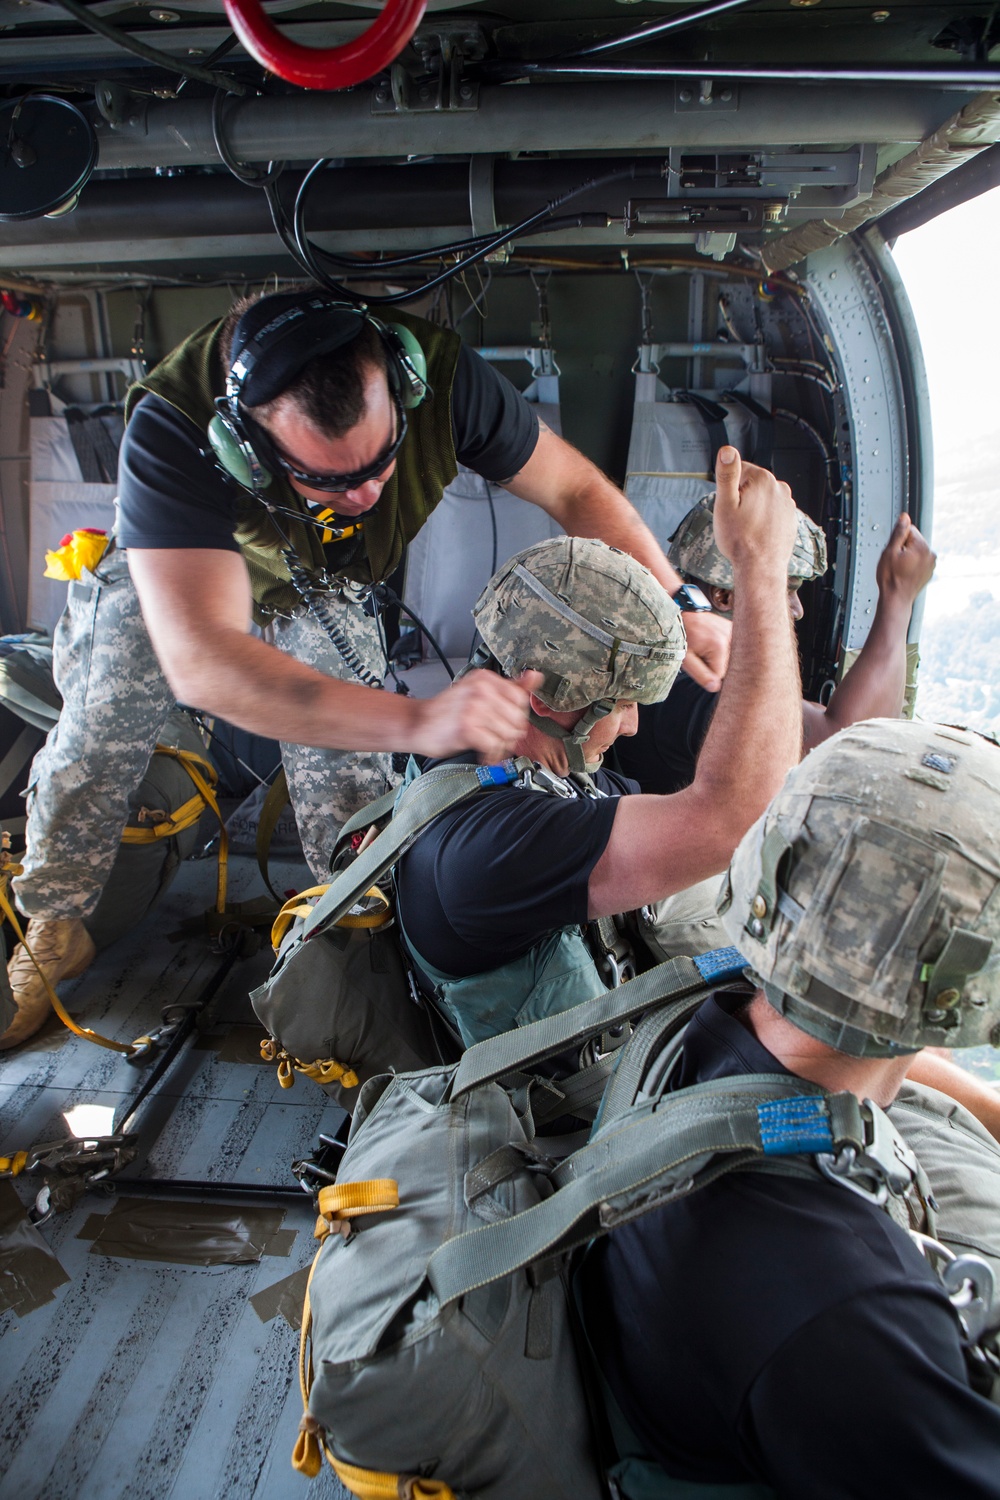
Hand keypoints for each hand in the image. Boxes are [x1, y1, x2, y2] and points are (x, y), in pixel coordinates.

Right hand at [412, 670, 542, 761]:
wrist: (417, 723)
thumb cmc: (448, 711)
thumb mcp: (479, 691)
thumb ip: (510, 686)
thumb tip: (536, 676)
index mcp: (486, 678)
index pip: (520, 700)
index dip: (515, 717)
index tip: (503, 723)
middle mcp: (481, 689)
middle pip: (517, 719)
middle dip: (509, 734)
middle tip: (494, 738)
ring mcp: (473, 707)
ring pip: (508, 734)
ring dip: (500, 746)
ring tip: (488, 746)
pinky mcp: (467, 727)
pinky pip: (495, 745)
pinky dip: (491, 754)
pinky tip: (482, 752)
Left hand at [680, 610, 730, 693]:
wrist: (684, 614)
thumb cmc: (682, 636)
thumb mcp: (686, 659)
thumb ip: (701, 674)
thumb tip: (715, 687)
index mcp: (719, 647)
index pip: (720, 675)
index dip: (706, 671)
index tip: (697, 661)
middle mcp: (730, 638)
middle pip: (727, 666)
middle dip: (714, 664)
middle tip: (701, 652)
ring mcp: (733, 631)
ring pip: (730, 658)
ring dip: (719, 657)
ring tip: (705, 645)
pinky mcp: (734, 628)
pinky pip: (732, 648)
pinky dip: (723, 649)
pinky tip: (713, 641)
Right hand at [712, 447, 796, 577]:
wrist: (760, 568)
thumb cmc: (741, 540)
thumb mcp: (725, 504)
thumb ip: (727, 474)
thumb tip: (727, 451)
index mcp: (763, 480)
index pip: (738, 470)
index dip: (728, 488)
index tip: (728, 505)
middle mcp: (779, 488)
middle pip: (751, 484)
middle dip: (741, 499)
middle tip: (735, 519)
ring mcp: (787, 504)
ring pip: (761, 499)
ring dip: (752, 509)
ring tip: (746, 528)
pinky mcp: (790, 519)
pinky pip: (771, 513)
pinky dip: (763, 520)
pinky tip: (756, 533)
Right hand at [875, 514, 935, 604]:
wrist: (896, 599)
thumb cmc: (891, 579)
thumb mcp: (890, 551)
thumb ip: (899, 532)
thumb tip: (904, 517)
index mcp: (922, 547)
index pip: (909, 530)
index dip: (898, 540)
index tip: (894, 552)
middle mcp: (930, 554)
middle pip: (914, 540)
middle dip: (903, 547)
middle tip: (895, 562)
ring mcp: (931, 564)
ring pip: (916, 551)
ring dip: (907, 556)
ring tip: (900, 569)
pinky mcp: (929, 572)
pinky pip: (919, 561)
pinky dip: (912, 565)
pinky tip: (904, 573)